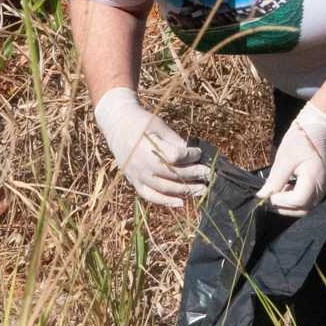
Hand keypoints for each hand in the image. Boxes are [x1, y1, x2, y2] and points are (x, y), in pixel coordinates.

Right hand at [94, 88, 211, 206]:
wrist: (117, 124)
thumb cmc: (141, 122)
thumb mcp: (160, 126)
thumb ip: (176, 142)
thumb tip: (195, 157)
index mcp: (147, 147)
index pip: (176, 157)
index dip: (191, 156)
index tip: (199, 153)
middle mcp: (141, 164)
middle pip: (173, 174)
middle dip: (194, 175)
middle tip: (209, 175)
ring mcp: (137, 175)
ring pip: (165, 188)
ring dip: (186, 191)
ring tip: (202, 190)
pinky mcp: (134, 182)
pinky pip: (151, 196)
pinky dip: (166, 201)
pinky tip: (181, 202)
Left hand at [256, 101, 325, 216]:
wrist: (322, 126)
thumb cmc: (303, 138)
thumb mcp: (285, 157)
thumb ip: (276, 179)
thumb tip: (262, 195)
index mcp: (315, 177)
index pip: (298, 200)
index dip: (281, 201)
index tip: (267, 195)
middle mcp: (322, 186)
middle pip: (303, 209)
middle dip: (284, 208)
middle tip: (268, 199)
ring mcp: (324, 186)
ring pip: (306, 207)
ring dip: (289, 205)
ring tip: (276, 194)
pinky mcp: (322, 184)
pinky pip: (309, 199)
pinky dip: (296, 199)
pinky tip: (286, 189)